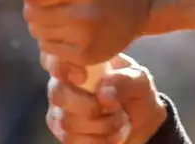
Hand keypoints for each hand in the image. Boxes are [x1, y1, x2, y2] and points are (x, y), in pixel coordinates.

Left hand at [23, 0, 153, 65]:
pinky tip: (68, 29)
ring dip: (43, 23)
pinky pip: (49, 49)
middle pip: (32, 14)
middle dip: (35, 6)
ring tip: (60, 14)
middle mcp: (84, 13)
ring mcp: (86, 37)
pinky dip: (52, 39)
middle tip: (49, 1)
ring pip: (38, 33)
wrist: (141, 2)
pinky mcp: (86, 56)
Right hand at [44, 53, 167, 143]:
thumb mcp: (139, 80)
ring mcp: (60, 109)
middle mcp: (63, 83)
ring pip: (66, 122)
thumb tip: (103, 93)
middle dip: (90, 107)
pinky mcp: (63, 133)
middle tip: (115, 109)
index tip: (82, 77)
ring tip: (118, 121)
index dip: (61, 67)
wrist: (141, 124)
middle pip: (58, 95)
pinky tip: (110, 135)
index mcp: (79, 62)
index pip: (53, 58)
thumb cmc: (135, 93)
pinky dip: (97, 141)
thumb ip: (124, 81)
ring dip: (100, 126)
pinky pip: (71, 140)